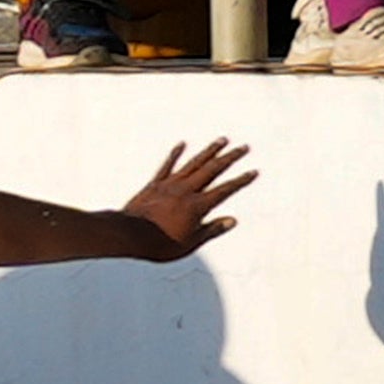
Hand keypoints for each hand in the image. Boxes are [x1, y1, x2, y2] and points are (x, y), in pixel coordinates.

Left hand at [119, 138, 251, 260]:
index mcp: (197, 206)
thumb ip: (212, 230)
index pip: (225, 190)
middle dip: (230, 158)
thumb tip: (232, 221)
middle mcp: (186, 190)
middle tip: (244, 148)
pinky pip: (167, 165)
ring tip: (222, 140)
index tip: (253, 172)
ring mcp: (170, 184)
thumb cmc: (160, 243)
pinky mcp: (155, 184)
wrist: (130, 234)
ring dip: (209, 151)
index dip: (241, 181)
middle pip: (212, 170)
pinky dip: (175, 154)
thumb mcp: (191, 243)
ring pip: (193, 163)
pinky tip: (182, 144)